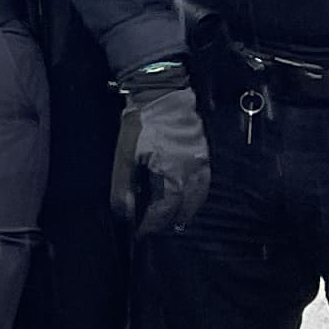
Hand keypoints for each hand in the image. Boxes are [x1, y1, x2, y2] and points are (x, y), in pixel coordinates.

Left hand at [112, 75, 214, 238]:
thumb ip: (123, 187)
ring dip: (186, 212)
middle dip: (169, 222)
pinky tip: (188, 197)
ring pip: (197, 197)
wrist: (161, 94)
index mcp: (170, 174)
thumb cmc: (140, 124)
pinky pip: (204, 182)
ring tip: (175, 221)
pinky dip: (197, 195)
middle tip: (156, 230)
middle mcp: (190, 172)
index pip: (162, 210)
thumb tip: (125, 213)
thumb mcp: (124, 156)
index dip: (151, 225)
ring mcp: (200, 163)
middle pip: (182, 208)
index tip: (141, 234)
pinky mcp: (204, 154)